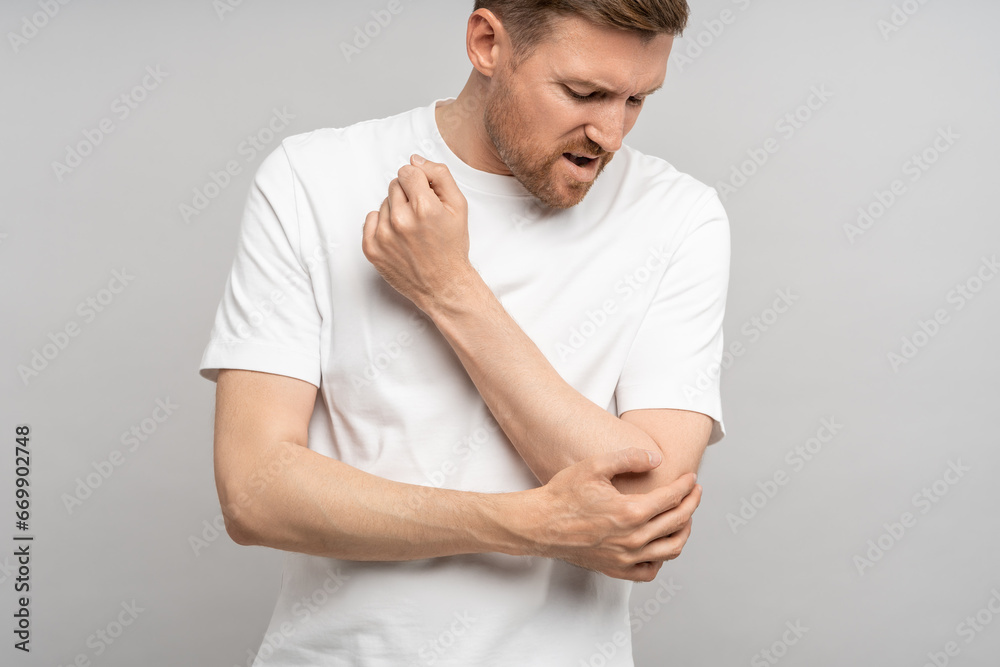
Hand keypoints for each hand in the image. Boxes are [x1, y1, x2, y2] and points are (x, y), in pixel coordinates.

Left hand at [361, 155, 473, 312]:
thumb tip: (415, 160)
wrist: (443, 285)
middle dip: (407, 196)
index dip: (419, 182)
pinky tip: (398, 237)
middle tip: (421, 217)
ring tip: (412, 231)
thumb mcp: (459, 206)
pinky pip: (370, 219)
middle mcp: (401, 221)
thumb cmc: (452, 248)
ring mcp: (383, 236)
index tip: (425, 196)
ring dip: (396, 211)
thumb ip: (439, 175)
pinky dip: (382, 225)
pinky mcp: (371, 248)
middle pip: (395, 185)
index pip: (408, 171)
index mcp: (424, 208)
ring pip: (384, 203)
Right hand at [519, 448, 701, 581]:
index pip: (672, 498)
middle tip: (694, 493)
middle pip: (678, 522)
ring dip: (683, 531)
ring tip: (684, 518)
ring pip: (671, 549)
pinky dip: (661, 559)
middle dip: (691, 504)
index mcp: (630, 512)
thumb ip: (628, 458)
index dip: (686, 486)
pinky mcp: (615, 568)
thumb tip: (656, 458)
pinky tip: (659, 545)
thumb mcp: (594, 466)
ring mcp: (625, 557)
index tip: (691, 479)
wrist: (539, 524)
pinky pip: (650, 570)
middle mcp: (633, 538)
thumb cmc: (562, 496)